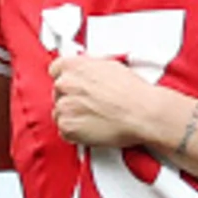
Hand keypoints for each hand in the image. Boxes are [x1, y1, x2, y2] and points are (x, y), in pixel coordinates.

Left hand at [51, 57, 173, 149]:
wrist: (142, 112)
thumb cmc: (132, 91)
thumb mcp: (110, 65)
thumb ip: (90, 67)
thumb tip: (87, 71)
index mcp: (74, 66)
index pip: (56, 69)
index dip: (66, 78)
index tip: (73, 85)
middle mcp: (66, 84)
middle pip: (58, 92)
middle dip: (71, 98)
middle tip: (89, 104)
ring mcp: (65, 106)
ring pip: (60, 112)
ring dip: (72, 115)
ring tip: (93, 117)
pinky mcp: (68, 127)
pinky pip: (64, 131)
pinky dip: (75, 132)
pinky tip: (91, 127)